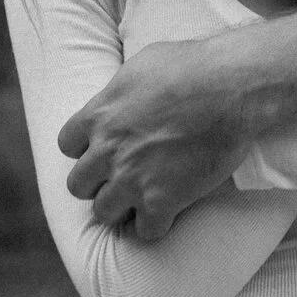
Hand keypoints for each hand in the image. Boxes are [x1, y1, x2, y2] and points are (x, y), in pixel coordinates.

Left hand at [58, 36, 255, 240]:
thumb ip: (120, 91)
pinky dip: (155, 224)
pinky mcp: (162, 201)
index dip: (85, 149)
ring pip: (103, 212)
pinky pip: (145, 231)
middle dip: (97, 182)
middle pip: (78, 185)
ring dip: (121, 206)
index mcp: (99, 116)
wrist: (229, 88)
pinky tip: (167, 212)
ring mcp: (132, 179)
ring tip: (141, 199)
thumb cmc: (191, 67)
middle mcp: (108, 151)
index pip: (67, 145)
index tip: (104, 149)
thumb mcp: (141, 65)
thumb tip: (121, 98)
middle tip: (120, 177)